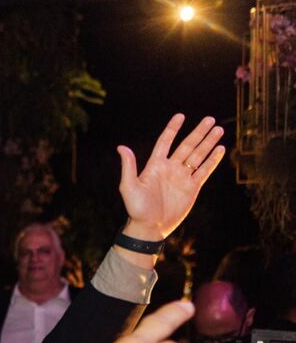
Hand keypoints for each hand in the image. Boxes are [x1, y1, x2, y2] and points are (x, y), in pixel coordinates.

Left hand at [117, 113, 224, 241]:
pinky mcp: (192, 187)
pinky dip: (213, 160)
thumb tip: (121, 147)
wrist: (150, 227)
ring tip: (218, 130)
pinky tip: (220, 149)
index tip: (181, 116)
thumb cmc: (136, 208)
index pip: (165, 142)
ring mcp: (182, 177)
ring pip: (198, 156)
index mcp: (155, 165)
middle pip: (187, 146)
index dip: (173, 129)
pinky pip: (204, 171)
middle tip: (210, 119)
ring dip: (208, 143)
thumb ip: (128, 167)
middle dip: (198, 132)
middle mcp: (170, 168)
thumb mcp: (129, 187)